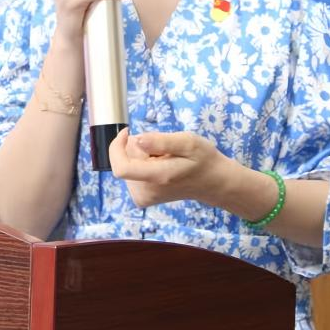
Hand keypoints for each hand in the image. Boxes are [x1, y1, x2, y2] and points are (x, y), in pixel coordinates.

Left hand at [108, 129, 230, 208]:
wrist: (212, 182)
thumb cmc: (202, 159)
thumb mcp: (188, 142)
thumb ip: (161, 141)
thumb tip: (136, 139)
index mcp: (157, 177)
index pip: (121, 168)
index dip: (117, 146)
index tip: (128, 132)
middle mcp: (146, 192)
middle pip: (124, 160)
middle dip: (137, 147)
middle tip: (162, 148)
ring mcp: (143, 197)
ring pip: (127, 165)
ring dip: (141, 156)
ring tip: (163, 158)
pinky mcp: (142, 198)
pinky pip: (131, 173)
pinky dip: (141, 165)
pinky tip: (158, 165)